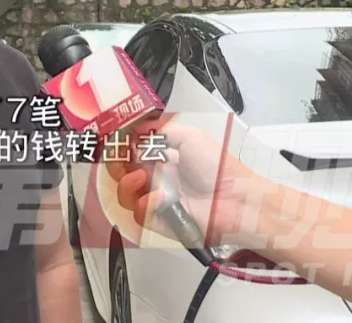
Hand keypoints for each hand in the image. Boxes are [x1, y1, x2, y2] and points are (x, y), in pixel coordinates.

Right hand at [104, 113, 269, 247]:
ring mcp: (159, 202)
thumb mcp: (190, 137)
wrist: (236, 200)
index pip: (131, 154)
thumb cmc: (219, 168)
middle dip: (118, 167)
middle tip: (125, 161)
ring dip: (128, 185)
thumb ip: (161, 131)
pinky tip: (160, 198)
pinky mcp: (162, 222)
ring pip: (126, 197)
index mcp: (164, 160)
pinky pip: (141, 217)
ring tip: (142, 178)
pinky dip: (145, 206)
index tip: (115, 143)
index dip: (121, 150)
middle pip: (123, 175)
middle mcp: (159, 180)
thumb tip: (135, 129)